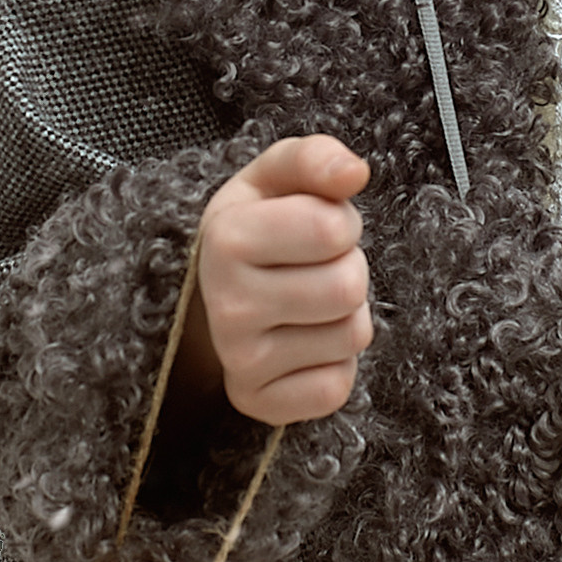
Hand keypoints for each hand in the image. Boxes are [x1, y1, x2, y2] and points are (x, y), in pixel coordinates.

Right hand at [175, 134, 372, 425]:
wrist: (208, 302)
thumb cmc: (260, 231)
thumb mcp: (276, 180)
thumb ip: (316, 158)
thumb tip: (353, 173)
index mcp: (226, 238)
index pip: (333, 229)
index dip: (341, 223)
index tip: (314, 227)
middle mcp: (225, 304)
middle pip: (348, 287)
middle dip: (348, 270)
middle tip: (314, 269)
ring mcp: (238, 360)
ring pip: (352, 337)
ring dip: (346, 316)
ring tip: (308, 305)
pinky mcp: (258, 402)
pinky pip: (336, 388)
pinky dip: (334, 365)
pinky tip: (302, 345)